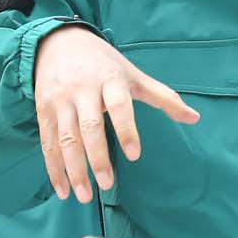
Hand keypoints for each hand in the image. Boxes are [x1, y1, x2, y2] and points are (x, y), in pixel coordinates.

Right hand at [33, 26, 198, 203]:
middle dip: (97, 157)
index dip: (126, 129)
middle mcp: (82, 90)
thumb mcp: (133, 74)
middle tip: (107, 184)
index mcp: (109, 80)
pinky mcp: (43, 109)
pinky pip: (48, 143)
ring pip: (66, 139)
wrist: (59, 41)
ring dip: (74, 170)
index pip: (118, 106)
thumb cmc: (103, 63)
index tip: (133, 155)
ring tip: (85, 195)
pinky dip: (54, 168)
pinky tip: (62, 189)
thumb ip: (163, 97)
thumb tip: (194, 118)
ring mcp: (60, 101)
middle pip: (89, 127)